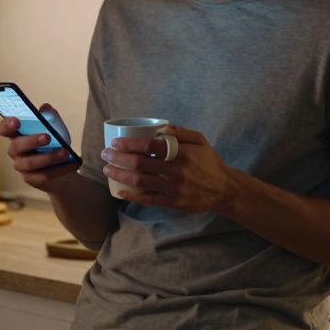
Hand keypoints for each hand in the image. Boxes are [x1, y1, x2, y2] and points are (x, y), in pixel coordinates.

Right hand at [0, 104, 80, 191]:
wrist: (63, 166)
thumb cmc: (54, 142)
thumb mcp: (54, 127)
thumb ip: (50, 117)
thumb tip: (46, 107)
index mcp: (16, 134)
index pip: (3, 129)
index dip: (6, 125)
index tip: (16, 121)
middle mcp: (15, 151)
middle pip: (16, 146)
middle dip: (31, 141)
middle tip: (47, 137)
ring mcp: (22, 166)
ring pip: (30, 163)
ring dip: (49, 157)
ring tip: (65, 152)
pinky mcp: (32, 179)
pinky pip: (43, 175)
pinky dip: (60, 169)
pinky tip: (73, 164)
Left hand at [101, 126, 239, 213]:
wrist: (224, 190)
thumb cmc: (209, 162)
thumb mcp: (200, 140)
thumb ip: (180, 132)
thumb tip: (160, 127)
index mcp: (181, 153)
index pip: (149, 147)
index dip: (129, 144)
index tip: (116, 143)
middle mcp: (176, 171)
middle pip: (139, 165)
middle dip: (118, 159)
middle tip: (105, 154)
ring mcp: (173, 189)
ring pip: (140, 182)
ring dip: (120, 175)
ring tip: (107, 169)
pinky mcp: (173, 202)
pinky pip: (148, 199)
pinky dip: (132, 196)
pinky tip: (119, 191)